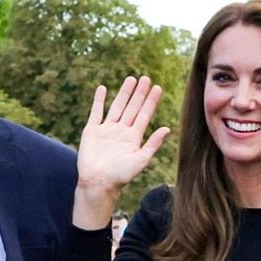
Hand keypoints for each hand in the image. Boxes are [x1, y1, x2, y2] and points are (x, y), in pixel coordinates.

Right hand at [72, 76, 169, 228]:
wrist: (98, 182)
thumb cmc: (120, 175)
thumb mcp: (141, 160)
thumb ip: (153, 144)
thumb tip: (167, 129)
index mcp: (134, 137)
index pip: (144, 115)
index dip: (151, 101)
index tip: (157, 88)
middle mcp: (121, 131)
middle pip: (132, 107)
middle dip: (139, 93)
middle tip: (146, 78)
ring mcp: (106, 129)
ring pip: (117, 106)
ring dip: (124, 93)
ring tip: (130, 79)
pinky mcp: (92, 131)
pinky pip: (96, 112)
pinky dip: (99, 100)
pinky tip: (103, 89)